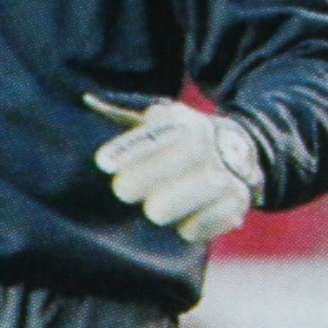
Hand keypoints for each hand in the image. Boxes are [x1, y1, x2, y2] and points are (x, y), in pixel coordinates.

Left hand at [89, 98, 263, 242]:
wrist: (240, 152)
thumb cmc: (180, 140)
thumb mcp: (159, 122)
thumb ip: (124, 116)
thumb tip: (87, 100)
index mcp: (186, 124)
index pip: (156, 136)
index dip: (128, 150)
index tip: (103, 163)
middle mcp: (208, 146)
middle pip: (174, 163)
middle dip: (142, 179)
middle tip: (123, 190)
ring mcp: (225, 174)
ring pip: (189, 195)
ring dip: (166, 205)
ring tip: (154, 208)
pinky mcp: (236, 204)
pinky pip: (201, 225)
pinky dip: (190, 226)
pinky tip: (182, 222)